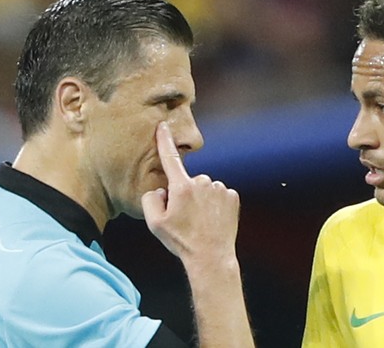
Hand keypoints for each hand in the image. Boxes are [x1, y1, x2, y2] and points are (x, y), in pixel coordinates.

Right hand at [142, 121, 239, 266]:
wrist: (211, 256)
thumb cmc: (181, 241)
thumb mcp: (154, 224)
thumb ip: (151, 199)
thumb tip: (161, 190)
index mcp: (181, 187)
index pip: (170, 157)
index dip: (165, 141)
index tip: (163, 126)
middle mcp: (202, 182)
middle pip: (189, 181)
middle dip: (186, 193)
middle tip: (186, 217)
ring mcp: (220, 189)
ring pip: (206, 188)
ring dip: (202, 200)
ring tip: (201, 221)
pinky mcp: (233, 196)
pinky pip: (220, 195)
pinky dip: (216, 204)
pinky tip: (213, 219)